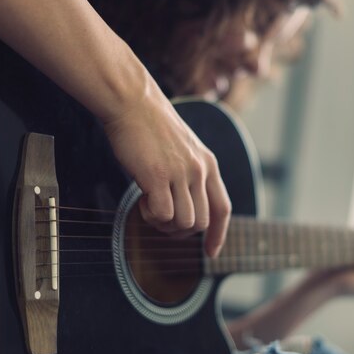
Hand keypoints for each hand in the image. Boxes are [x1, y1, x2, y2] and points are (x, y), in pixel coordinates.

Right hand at [102, 82, 230, 257]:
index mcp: (208, 163)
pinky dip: (150, 215)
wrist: (132, 101)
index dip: (219, 234)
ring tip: (148, 205)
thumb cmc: (149, 125)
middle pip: (200, 222)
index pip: (222, 208)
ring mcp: (181, 173)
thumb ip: (189, 173)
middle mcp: (200, 170)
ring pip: (184, 223)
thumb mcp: (182, 148)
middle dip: (179, 230)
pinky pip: (162, 214)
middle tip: (159, 216)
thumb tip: (184, 204)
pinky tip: (141, 198)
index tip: (211, 253)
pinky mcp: (158, 176)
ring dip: (164, 224)